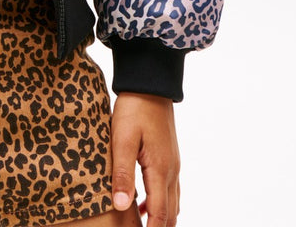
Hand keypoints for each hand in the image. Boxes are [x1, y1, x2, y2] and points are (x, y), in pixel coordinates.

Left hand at [110, 91, 180, 225]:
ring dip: (161, 218)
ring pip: (172, 202)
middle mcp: (171, 171)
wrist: (150, 84)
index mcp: (160, 170)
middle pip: (170, 213)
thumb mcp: (122, 139)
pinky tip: (143, 205)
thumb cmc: (134, 108)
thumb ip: (123, 173)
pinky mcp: (169, 156)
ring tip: (145, 226)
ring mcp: (173, 163)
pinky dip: (161, 203)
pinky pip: (170, 189)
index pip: (159, 214)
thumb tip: (122, 206)